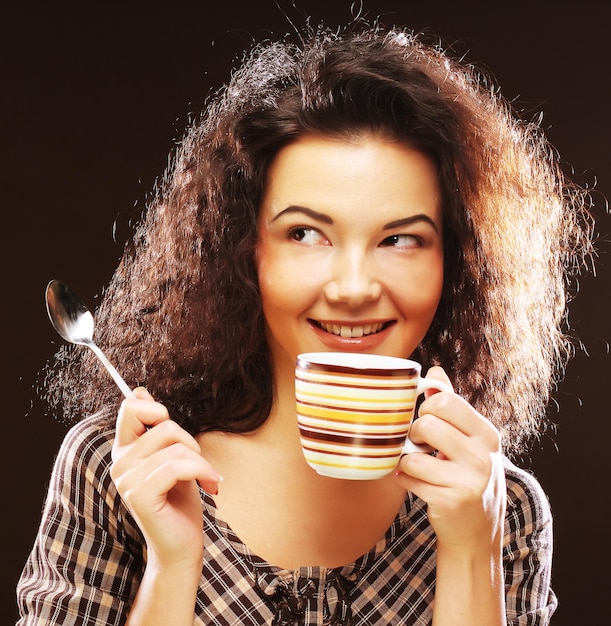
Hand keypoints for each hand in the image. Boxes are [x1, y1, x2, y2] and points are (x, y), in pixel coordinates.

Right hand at [110, 388, 221, 569]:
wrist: (182, 546)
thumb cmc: (180, 502)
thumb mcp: (173, 457)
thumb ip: (157, 428)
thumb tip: (139, 392)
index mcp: (126, 449)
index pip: (131, 408)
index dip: (157, 411)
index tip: (175, 434)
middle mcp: (121, 462)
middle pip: (165, 426)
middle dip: (191, 443)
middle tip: (198, 464)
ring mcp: (127, 479)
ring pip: (176, 447)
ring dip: (200, 463)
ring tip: (206, 479)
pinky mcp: (139, 495)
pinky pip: (176, 466)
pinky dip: (201, 472)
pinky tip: (211, 485)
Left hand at [396, 367, 505, 553]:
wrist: (478, 530)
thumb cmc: (467, 475)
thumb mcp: (468, 439)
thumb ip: (451, 405)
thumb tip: (434, 371)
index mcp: (487, 433)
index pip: (445, 401)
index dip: (426, 408)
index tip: (427, 420)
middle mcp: (483, 455)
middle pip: (427, 424)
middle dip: (414, 433)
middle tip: (419, 444)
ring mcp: (470, 480)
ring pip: (413, 454)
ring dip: (406, 460)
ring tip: (416, 465)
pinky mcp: (452, 501)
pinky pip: (408, 478)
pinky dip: (404, 479)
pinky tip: (416, 483)